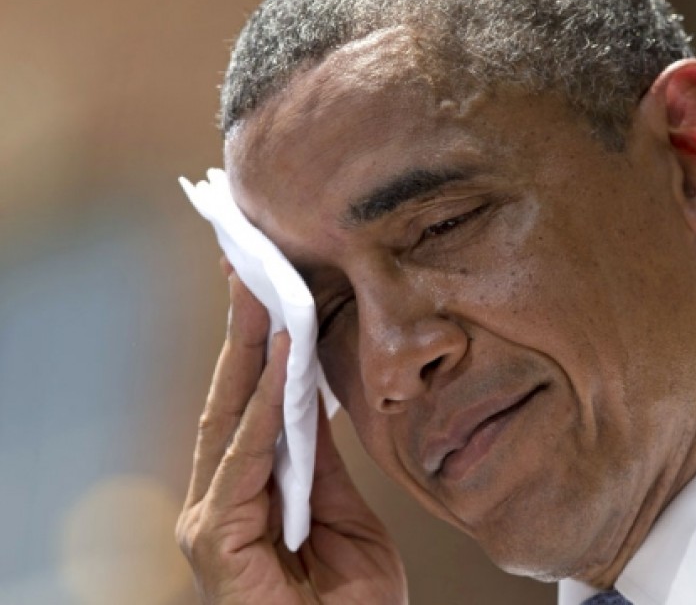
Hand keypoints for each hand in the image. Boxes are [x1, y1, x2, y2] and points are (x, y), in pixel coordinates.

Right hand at [177, 270, 406, 603]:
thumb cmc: (348, 604)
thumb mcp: (343, 514)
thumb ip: (319, 459)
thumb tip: (314, 392)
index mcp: (244, 493)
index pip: (248, 403)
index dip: (258, 343)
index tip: (270, 284)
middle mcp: (217, 501)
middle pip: (229, 397)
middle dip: (241, 327)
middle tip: (250, 261)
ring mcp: (210, 521)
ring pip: (229, 416)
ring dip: (248, 347)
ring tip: (262, 286)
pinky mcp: (216, 540)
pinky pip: (246, 458)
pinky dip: (264, 406)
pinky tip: (279, 358)